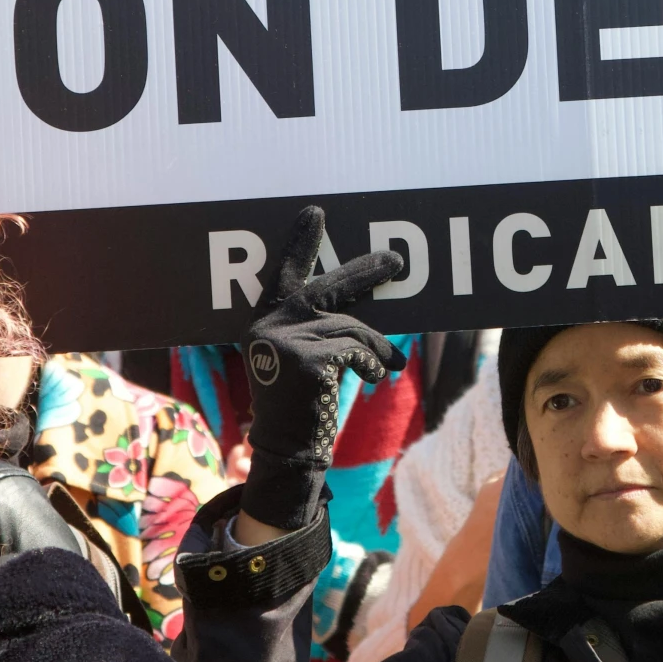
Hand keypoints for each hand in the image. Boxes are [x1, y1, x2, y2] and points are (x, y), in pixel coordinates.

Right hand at [234, 207, 405, 539]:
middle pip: (327, 287)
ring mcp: (285, 341)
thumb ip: (318, 323)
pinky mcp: (306, 361)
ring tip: (390, 363)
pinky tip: (373, 378)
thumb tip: (365, 287)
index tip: (317, 211)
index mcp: (264, 318)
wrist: (287, 450)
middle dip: (366, 272)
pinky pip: (357, 350)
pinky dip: (373, 363)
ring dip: (378, 345)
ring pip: (352, 326)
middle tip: (398, 262)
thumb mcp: (300, 354)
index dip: (302, 241)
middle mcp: (269, 324)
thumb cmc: (299, 401)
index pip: (285, 271)